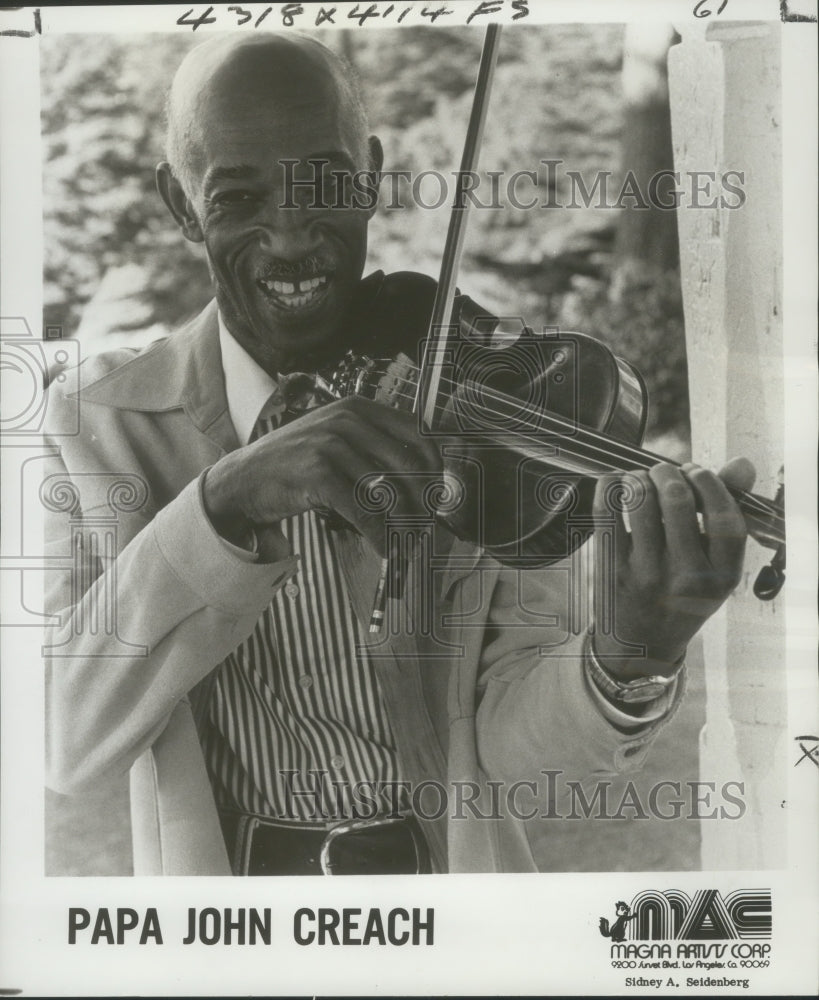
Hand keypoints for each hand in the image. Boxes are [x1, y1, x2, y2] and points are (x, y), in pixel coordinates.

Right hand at [203, 396, 442, 556]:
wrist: (243, 478)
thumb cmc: (295, 463)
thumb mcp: (334, 438)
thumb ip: (372, 445)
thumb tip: (421, 476)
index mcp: (357, 407)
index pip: (416, 432)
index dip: (434, 465)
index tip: (437, 492)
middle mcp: (346, 420)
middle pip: (408, 464)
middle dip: (422, 501)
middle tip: (425, 524)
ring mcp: (331, 445)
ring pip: (387, 491)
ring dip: (402, 524)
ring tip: (408, 541)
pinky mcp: (318, 473)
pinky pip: (363, 511)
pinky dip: (379, 535)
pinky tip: (385, 548)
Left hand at [591, 457, 754, 678]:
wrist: (641, 645)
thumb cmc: (681, 596)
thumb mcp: (714, 567)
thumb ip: (728, 513)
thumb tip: (742, 463)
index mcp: (722, 577)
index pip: (726, 517)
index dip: (711, 484)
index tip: (697, 473)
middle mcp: (687, 578)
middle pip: (678, 500)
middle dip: (669, 472)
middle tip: (663, 472)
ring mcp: (647, 574)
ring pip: (641, 501)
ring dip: (639, 477)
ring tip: (640, 479)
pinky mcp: (612, 571)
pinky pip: (607, 513)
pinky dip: (609, 487)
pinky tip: (613, 483)